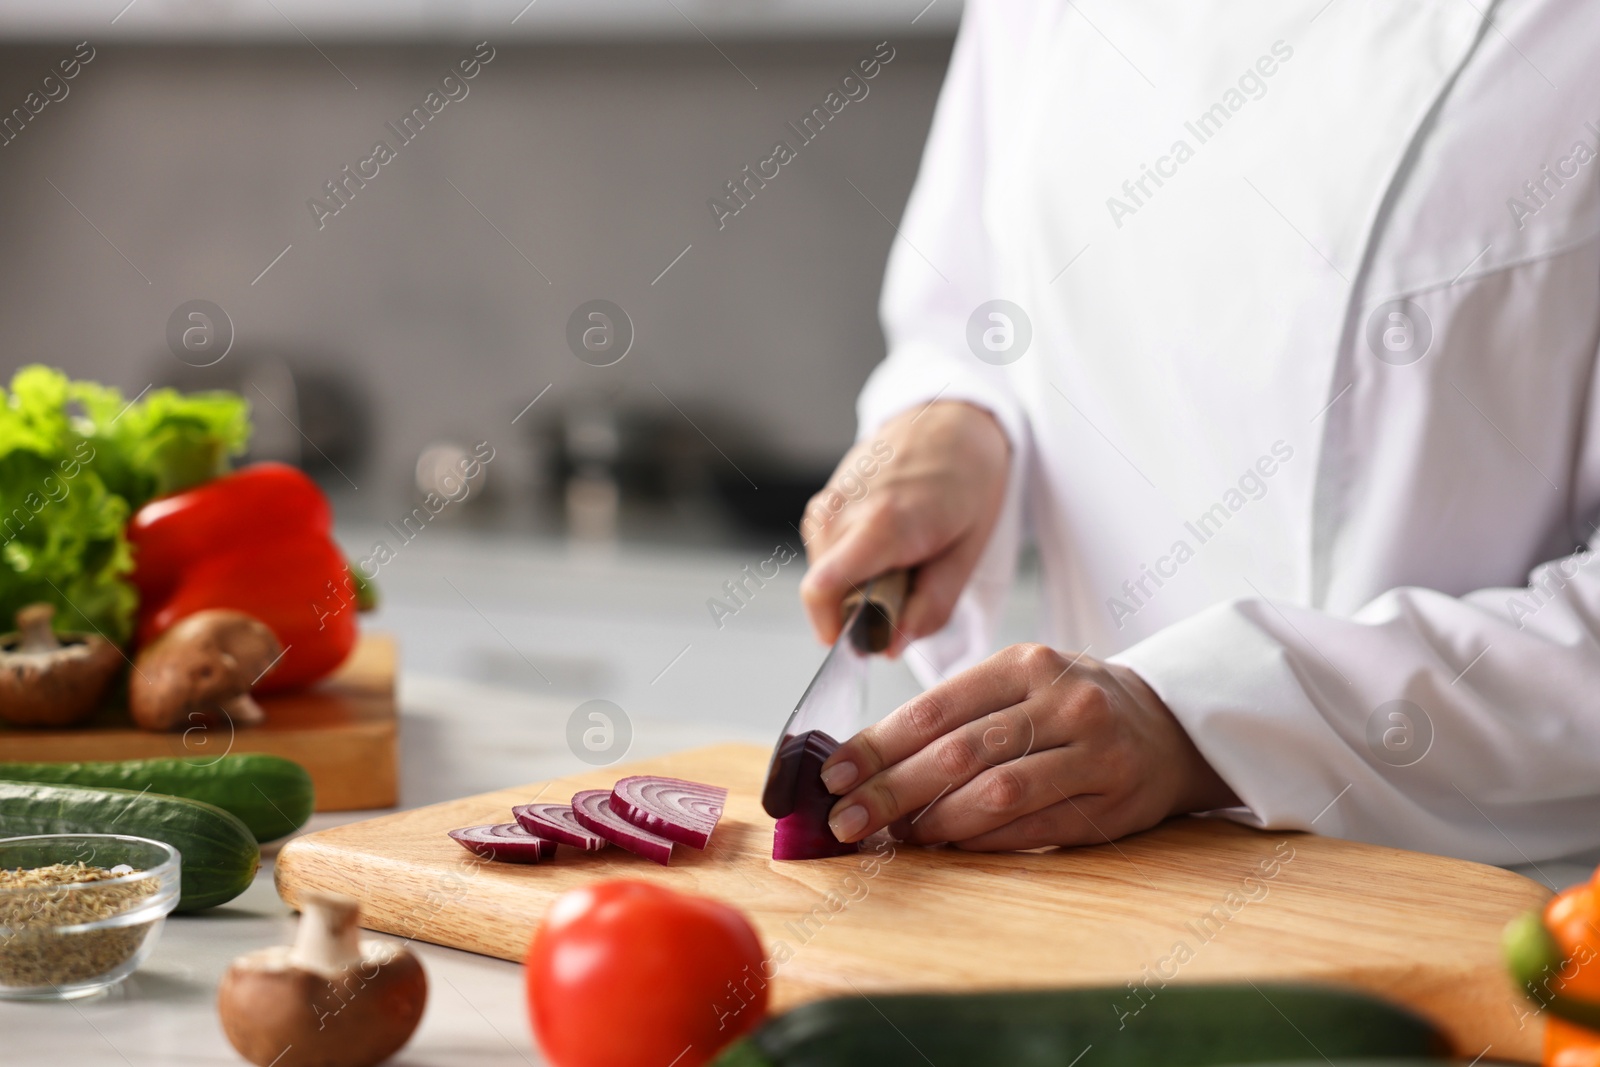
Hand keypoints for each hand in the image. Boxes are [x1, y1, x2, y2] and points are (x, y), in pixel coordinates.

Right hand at [799, 401, 1009, 654]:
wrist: (949, 423)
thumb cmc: (966, 482)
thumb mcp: (968, 552)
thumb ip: (931, 606)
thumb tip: (890, 646)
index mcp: (882, 523)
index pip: (822, 590)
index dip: (834, 629)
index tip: (861, 645)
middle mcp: (841, 512)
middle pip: (828, 593)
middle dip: (862, 608)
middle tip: (908, 584)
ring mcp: (825, 505)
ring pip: (825, 577)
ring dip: (858, 585)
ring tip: (901, 556)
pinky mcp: (820, 505)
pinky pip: (826, 557)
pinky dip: (853, 564)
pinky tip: (886, 542)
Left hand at [817, 644, 1238, 849]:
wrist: (1170, 728)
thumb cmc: (1069, 706)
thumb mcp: (1020, 683)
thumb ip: (957, 715)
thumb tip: (868, 764)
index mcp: (1025, 663)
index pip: (934, 708)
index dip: (877, 745)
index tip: (833, 775)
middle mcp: (1062, 700)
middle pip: (957, 753)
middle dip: (890, 791)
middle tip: (846, 820)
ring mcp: (1093, 751)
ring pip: (994, 794)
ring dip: (933, 823)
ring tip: (895, 835)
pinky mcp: (1112, 800)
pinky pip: (1031, 827)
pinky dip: (981, 841)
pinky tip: (948, 846)